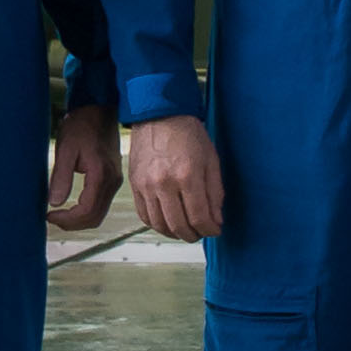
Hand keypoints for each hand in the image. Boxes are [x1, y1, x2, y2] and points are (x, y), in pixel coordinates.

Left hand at [46, 103, 121, 230]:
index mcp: (101, 175)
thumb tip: (54, 204)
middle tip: (51, 217)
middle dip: (71, 223)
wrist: (99, 108)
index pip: (86, 211)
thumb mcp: (66, 149)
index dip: (66, 220)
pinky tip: (71, 205)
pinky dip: (86, 211)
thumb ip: (61, 177)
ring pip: (99, 214)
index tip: (48, 215)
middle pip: (94, 218)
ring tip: (58, 213)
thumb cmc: (81, 125)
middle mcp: (112, 181)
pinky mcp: (113, 178)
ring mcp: (115, 180)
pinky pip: (101, 204)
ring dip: (79, 219)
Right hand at [126, 113, 224, 241]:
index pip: (199, 217)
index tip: (215, 230)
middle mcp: (164, 183)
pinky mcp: (135, 185)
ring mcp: (146, 185)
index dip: (209, 230)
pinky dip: (157, 225)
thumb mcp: (211, 160)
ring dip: (175, 234)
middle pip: (179, 225)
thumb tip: (216, 221)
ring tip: (186, 230)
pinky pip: (145, 215)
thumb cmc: (188, 134)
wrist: (160, 115)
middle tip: (201, 233)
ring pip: (160, 225)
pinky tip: (168, 222)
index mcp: (187, 175)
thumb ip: (215, 193)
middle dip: (194, 235)